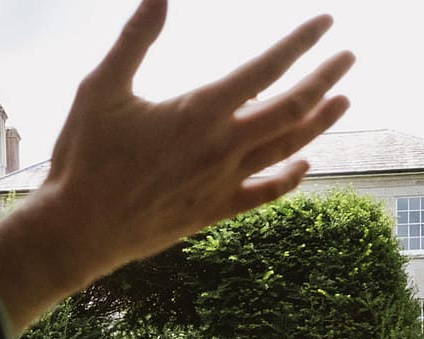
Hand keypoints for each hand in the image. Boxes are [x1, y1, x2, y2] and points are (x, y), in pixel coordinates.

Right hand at [0, 2, 351, 334]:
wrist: (76, 231)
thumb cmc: (83, 157)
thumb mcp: (99, 90)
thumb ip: (134, 41)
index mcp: (200, 111)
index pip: (267, 67)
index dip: (300, 42)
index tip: (326, 23)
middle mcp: (222, 146)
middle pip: (292, 107)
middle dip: (324, 78)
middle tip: (347, 58)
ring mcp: (221, 181)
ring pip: (287, 147)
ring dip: (320, 121)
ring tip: (343, 101)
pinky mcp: (211, 212)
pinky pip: (265, 194)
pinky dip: (290, 177)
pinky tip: (303, 164)